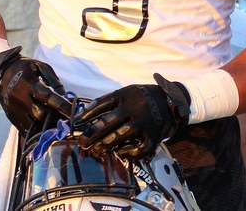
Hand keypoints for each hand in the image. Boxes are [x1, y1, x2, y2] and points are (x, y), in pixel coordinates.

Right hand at [0, 47, 69, 134]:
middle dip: (55, 117)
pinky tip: (45, 126)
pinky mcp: (11, 116)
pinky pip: (25, 128)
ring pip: (33, 124)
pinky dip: (36, 129)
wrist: (2, 72)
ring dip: (47, 125)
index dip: (61, 105)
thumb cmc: (26, 68)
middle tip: (66, 118)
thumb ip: (54, 81)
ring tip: (57, 123)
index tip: (73, 111)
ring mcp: (14, 109)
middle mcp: (20, 97)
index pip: (47, 96)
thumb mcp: (41, 66)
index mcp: (29, 82)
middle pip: (40, 113)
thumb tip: (65, 96)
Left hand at [73, 73, 189, 158]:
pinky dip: (127, 153)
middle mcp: (134, 108)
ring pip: (120, 136)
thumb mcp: (126, 92)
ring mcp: (144, 122)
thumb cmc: (141, 98)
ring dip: (105, 144)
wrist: (169, 101)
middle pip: (108, 122)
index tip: (75, 124)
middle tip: (82, 142)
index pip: (101, 104)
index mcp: (125, 95)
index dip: (87, 115)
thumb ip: (109, 102)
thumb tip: (85, 116)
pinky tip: (120, 153)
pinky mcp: (153, 136)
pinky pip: (138, 148)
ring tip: (96, 149)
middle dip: (92, 134)